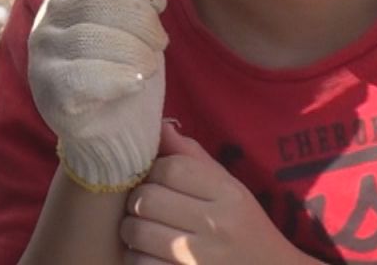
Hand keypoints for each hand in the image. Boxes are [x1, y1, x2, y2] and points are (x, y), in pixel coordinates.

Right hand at [27, 0, 168, 191]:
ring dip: (134, 49)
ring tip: (150, 63)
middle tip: (160, 41)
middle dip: (138, 19)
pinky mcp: (52, 98)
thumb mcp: (126, 26)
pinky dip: (120, 77)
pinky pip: (85, 78)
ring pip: (90, 37)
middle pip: (93, 4)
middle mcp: (43, 27)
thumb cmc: (125, 72)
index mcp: (59, 1)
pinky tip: (137, 82)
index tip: (159, 4)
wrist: (116, 134)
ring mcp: (42, 62)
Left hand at [120, 125, 314, 263]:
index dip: (153, 171)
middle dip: (137, 201)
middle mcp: (218, 226)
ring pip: (137, 231)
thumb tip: (161, 125)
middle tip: (142, 207)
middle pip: (148, 198)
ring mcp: (201, 259)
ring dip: (131, 230)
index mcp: (230, 195)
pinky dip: (137, 258)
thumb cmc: (245, 229)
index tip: (155, 181)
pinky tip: (149, 255)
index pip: (171, 167)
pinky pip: (140, 263)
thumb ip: (193, 158)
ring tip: (140, 231)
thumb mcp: (229, 190)